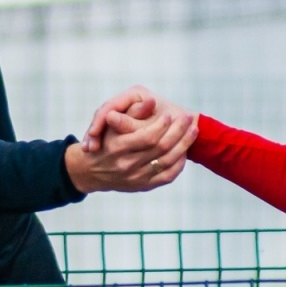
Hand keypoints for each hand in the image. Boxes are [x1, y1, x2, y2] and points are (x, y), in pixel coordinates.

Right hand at [65, 94, 195, 193]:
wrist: (92, 171)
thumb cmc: (104, 141)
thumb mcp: (109, 124)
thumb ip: (131, 113)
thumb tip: (151, 101)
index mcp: (118, 147)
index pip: (147, 137)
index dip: (162, 125)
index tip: (169, 114)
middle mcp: (127, 165)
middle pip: (161, 148)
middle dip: (178, 131)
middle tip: (187, 118)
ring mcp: (137, 178)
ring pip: (168, 161)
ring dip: (184, 144)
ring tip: (193, 130)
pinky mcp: (144, 186)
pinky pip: (168, 176)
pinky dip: (179, 162)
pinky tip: (184, 150)